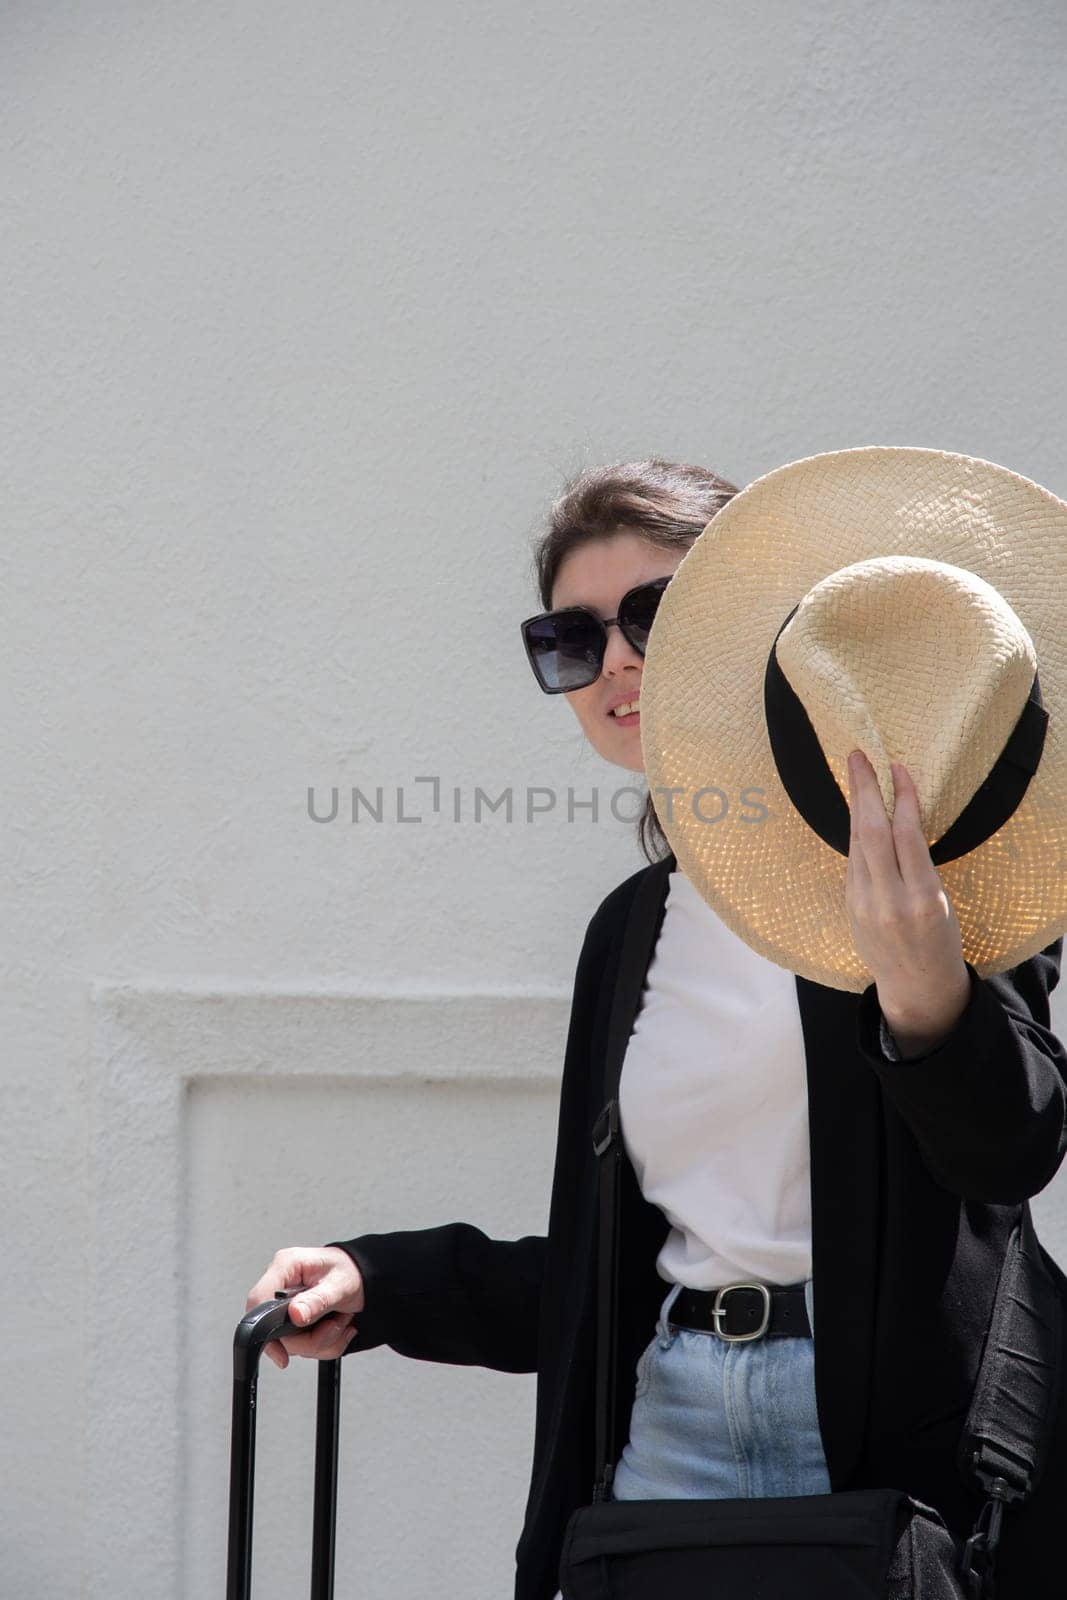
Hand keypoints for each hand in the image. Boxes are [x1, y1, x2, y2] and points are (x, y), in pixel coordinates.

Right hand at [245, 1245, 364, 1370]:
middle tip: (335, 1323)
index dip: (263, 1329)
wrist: (366, 1278)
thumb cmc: (353, 1271)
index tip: (281, 1352)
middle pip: (278, 1332)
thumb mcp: (340, 1284)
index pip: (258, 1302)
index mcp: (286, 1266)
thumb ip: (318, 1300)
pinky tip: (336, 1326)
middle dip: (312, 1337)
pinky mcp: (296, 1322)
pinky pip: (306, 1348)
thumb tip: (295, 1314)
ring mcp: (288, 1306)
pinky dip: (326, 1344)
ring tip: (339, 1320)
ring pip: (294, 1345)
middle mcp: (283, 1286)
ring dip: (323, 1340)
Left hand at [845, 751, 970, 1054]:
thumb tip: (894, 817)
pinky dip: (855, 834)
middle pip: (871, 833)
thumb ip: (915, 864)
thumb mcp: (941, 902)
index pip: (906, 836)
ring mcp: (864, 906)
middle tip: (858, 757)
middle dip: (863, 791)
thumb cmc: (939, 940)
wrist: (917, 987)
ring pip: (855, 844)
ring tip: (855, 775)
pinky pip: (852, 862)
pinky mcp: (850, 908)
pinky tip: (857, 814)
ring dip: (855, 807)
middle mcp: (890, 901)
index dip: (900, 798)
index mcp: (923, 898)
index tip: (898, 768)